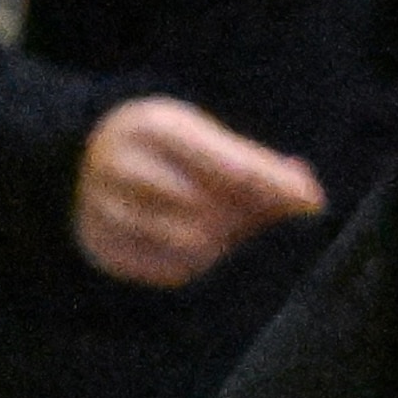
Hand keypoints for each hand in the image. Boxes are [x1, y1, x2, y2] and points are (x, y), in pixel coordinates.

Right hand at [73, 96, 325, 289]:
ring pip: (192, 244)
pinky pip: (168, 269)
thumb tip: (310, 197)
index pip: (232, 168)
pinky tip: (198, 241)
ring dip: (221, 240)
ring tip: (224, 222)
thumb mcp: (208, 137)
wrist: (84, 155)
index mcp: (155, 127)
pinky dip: (195, 261)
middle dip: (245, 214)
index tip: (314, 202)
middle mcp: (121, 166)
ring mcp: (102, 208)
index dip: (277, 188)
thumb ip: (259, 165)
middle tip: (257, 210)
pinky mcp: (99, 245)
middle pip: (214, 210)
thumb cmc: (168, 146)